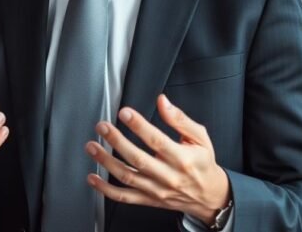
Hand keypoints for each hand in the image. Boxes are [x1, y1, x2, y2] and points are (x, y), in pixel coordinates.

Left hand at [85, 94, 230, 224]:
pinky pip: (125, 197)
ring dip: (106, 162)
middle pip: (138, 159)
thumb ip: (180, 119)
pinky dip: (106, 189)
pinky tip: (93, 178)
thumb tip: (163, 101)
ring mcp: (157, 190)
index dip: (139, 126)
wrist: (209, 195)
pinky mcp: (150, 200)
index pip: (157, 140)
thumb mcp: (200, 137)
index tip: (125, 113)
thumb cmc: (203, 163)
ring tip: (92, 147)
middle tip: (103, 127)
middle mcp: (169, 176)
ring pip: (128, 177)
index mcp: (183, 158)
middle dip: (117, 141)